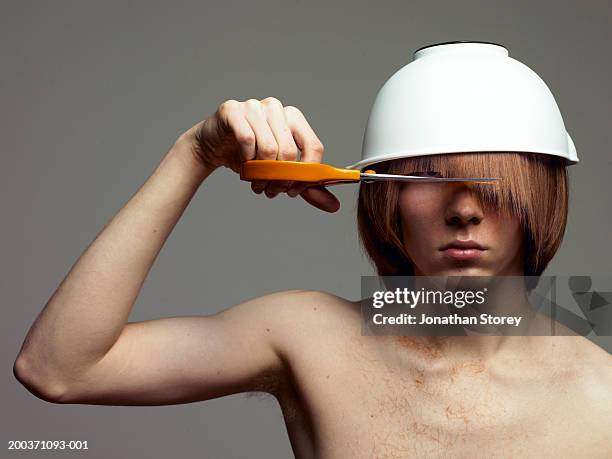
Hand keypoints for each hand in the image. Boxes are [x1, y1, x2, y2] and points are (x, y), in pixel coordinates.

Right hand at [181, 97, 339, 212]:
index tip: (294, 189)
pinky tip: (243, 161)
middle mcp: (276, 108)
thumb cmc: (249, 155)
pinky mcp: (233, 110)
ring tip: (256, 180)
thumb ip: (305, 186)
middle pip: (290, 152)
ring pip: (268, 148)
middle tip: (270, 188)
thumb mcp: (280, 172)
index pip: (314, 147)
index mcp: (294, 118)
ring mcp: (254, 106)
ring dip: (261, 173)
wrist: (213, 147)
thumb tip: (332, 206)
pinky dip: (245, 159)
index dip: (306, 174)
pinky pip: (246, 140)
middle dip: (280, 178)